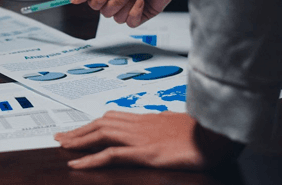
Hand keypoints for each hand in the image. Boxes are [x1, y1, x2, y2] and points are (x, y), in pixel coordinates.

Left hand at [54, 111, 242, 169]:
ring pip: (101, 134)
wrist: (220, 134)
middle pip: (102, 123)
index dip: (94, 122)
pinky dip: (91, 159)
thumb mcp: (181, 128)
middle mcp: (141, 124)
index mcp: (149, 119)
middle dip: (79, 129)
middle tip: (60, 136)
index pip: (114, 117)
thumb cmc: (206, 132)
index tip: (80, 127)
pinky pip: (111, 155)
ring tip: (62, 146)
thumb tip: (160, 129)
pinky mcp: (146, 153)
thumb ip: (166, 128)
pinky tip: (77, 164)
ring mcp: (142, 138)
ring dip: (79, 140)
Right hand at [71, 0, 188, 26]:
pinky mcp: (143, 14)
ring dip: (126, 5)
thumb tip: (74, 0)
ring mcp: (131, 6)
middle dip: (115, 1)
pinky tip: (142, 0)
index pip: (95, 3)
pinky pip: (131, 22)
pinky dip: (136, 12)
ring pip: (117, 19)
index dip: (97, 2)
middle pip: (105, 12)